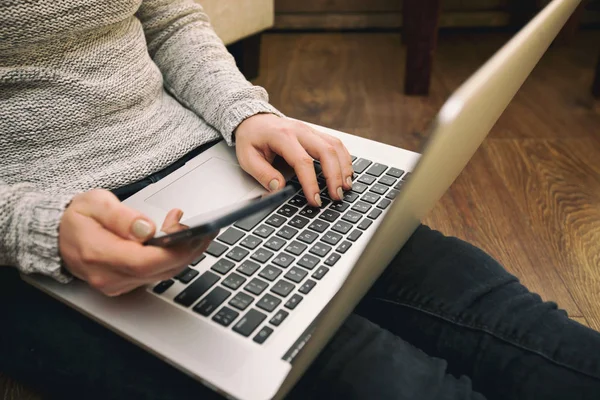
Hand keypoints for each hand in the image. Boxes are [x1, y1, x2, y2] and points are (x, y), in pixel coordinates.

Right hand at [59, 189, 213, 295]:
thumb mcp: (94, 203)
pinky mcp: (126, 284)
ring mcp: (118, 285)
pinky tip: (180, 239)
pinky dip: (174, 258)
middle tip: (206, 228)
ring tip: (196, 229)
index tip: (192, 232)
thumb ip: (121, 216)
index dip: (174, 249)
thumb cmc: (77, 217)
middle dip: (189, 250)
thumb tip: (146, 228)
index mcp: (99, 255)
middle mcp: (109, 277)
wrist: (59, 235)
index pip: (146, 261)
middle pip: (160, 271)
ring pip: (163, 274)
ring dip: (185, 253)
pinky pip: (157, 275)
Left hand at [234, 114, 353, 206]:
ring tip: (345, 187)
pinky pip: (336, 143)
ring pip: (335, 146)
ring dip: (344, 167)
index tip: (314, 200)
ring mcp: (310, 130)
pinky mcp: (315, 133)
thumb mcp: (247, 158)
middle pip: (326, 151)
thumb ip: (263, 174)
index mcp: (282, 136)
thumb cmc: (251, 138)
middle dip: (334, 176)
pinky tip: (346, 172)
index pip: (302, 161)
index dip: (311, 183)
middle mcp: (300, 131)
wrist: (253, 119)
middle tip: (336, 196)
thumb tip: (279, 189)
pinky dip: (344, 158)